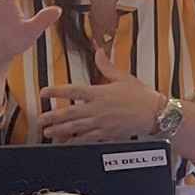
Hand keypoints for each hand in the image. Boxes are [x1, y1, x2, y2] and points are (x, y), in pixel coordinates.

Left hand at [36, 54, 168, 143]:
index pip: (73, 91)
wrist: (154, 113)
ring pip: (75, 128)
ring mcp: (101, 123)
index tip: (43, 92)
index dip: (56, 91)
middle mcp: (97, 108)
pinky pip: (87, 139)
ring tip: (48, 132)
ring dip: (60, 130)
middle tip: (39, 120)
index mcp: (99, 92)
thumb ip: (106, 66)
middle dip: (52, 117)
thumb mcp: (123, 77)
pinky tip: (66, 142)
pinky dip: (76, 141)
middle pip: (69, 113)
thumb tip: (98, 52)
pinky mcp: (106, 134)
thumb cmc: (140, 95)